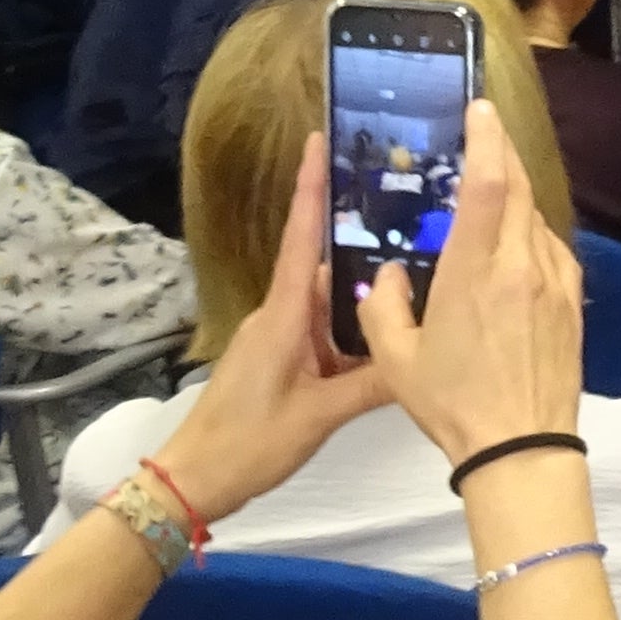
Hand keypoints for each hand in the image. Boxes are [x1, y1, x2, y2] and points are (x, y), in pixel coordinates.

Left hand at [150, 150, 393, 522]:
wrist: (195, 482)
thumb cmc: (249, 442)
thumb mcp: (320, 415)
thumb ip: (373, 382)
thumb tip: (425, 350)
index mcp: (284, 315)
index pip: (302, 237)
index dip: (310, 186)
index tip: (318, 137)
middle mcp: (281, 316)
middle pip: (326, 265)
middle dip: (363, 237)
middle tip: (416, 208)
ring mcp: (280, 340)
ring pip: (329, 302)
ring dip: (364, 290)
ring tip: (421, 267)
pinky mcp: (283, 363)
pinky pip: (325, 330)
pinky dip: (355, 326)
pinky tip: (390, 329)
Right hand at [356, 101, 590, 470]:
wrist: (523, 447)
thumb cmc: (454, 404)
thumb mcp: (396, 358)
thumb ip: (383, 306)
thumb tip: (387, 275)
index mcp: (476, 271)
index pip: (489, 185)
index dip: (486, 139)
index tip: (479, 109)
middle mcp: (522, 266)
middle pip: (519, 189)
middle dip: (501, 153)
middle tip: (483, 130)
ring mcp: (555, 282)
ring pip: (538, 218)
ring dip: (517, 195)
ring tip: (493, 187)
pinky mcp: (572, 303)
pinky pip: (553, 249)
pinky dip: (533, 233)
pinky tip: (516, 245)